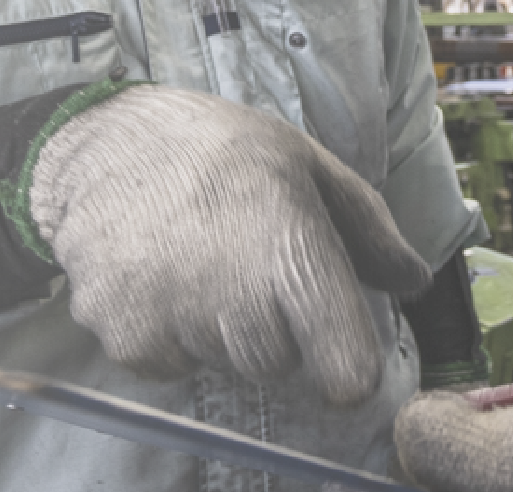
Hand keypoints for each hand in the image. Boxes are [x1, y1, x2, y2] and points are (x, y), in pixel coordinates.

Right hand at [26, 85, 432, 404]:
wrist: (99, 143)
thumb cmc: (216, 147)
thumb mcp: (304, 163)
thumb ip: (367, 228)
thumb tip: (414, 280)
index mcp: (291, 252)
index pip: (345, 370)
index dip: (348, 366)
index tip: (340, 351)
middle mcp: (233, 298)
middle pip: (278, 366)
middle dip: (270, 330)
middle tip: (244, 267)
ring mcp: (173, 323)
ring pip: (221, 364)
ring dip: (216, 330)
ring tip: (195, 260)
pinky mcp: (124, 340)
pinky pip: (168, 364)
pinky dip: (165, 333)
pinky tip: (155, 275)